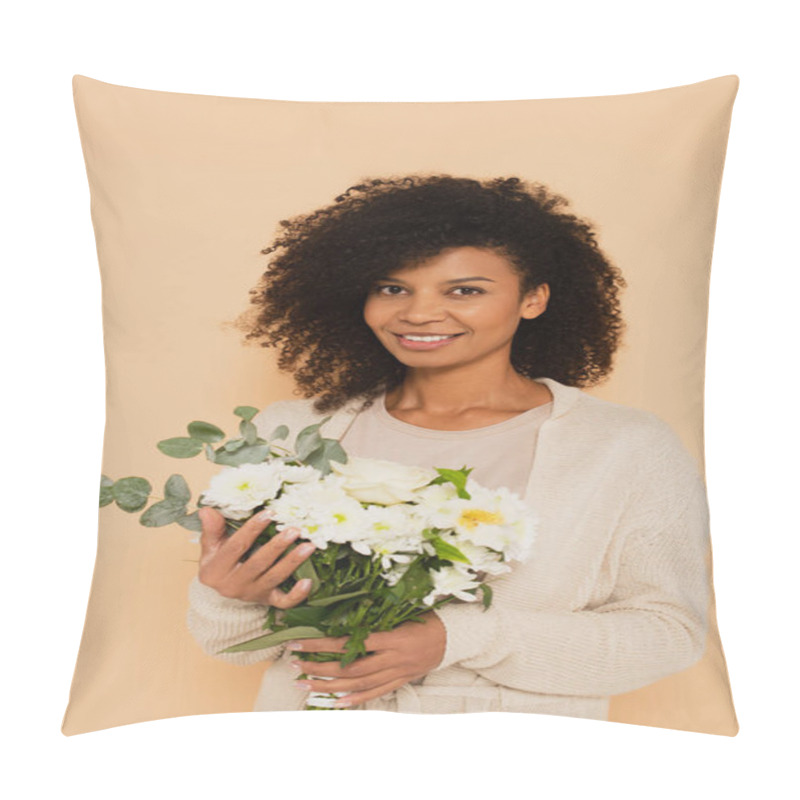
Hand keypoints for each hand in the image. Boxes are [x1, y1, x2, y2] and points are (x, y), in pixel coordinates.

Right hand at [197, 506, 315, 606]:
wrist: (224, 589)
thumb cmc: (219, 560)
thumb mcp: (211, 546)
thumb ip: (211, 529)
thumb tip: (207, 509)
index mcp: (216, 571)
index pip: (236, 547)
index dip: (252, 529)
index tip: (270, 513)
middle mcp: (233, 585)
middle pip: (258, 564)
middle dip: (277, 546)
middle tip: (294, 530)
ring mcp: (252, 594)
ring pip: (274, 578)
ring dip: (292, 562)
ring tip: (308, 546)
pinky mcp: (267, 601)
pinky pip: (283, 602)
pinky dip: (297, 595)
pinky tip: (309, 582)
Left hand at [288, 611, 446, 707]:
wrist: (453, 636)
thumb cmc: (425, 616)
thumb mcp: (402, 609)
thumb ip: (376, 614)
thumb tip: (343, 610)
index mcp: (392, 637)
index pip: (350, 643)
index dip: (322, 644)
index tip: (300, 641)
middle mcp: (393, 659)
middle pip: (350, 668)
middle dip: (318, 667)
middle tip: (294, 663)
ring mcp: (396, 673)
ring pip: (358, 684)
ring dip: (328, 685)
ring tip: (304, 683)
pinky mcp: (400, 681)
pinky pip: (375, 694)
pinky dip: (354, 700)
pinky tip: (335, 702)